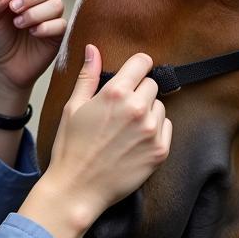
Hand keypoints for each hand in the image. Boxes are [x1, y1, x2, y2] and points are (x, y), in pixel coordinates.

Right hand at [18, 45, 171, 237]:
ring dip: (148, 112)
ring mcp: (151, 130)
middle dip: (139, 92)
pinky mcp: (160, 150)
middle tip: (121, 110)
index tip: (134, 73)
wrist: (78, 188)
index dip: (137, 66)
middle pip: (151, 85)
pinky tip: (135, 141)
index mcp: (115, 93)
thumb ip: (88, 75)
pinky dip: (155, 131)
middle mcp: (137, 108)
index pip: (142, 62)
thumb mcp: (73, 107)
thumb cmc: (71, 147)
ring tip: (127, 128)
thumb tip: (93, 49)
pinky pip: (166, 127)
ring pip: (160, 106)